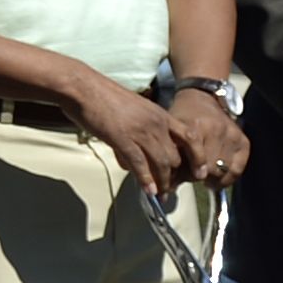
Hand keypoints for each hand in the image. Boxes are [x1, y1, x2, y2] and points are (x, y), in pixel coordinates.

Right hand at [67, 72, 188, 195]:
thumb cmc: (102, 96)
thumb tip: (136, 152)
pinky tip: (148, 191)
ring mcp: (140, 131)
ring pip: (162, 163)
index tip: (199, 173)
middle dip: (175, 176)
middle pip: (176, 156)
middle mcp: (156, 123)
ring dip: (163, 182)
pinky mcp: (122, 139)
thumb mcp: (133, 109)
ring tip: (161, 195)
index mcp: (160, 114)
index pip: (190, 137)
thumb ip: (140, 128)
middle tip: (170, 189)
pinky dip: (146, 180)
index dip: (198, 157)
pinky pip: (140, 164)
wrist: (83, 87)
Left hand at [165, 86, 250, 189]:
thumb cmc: (182, 119)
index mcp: (196, 127)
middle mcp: (216, 130)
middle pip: (209, 168)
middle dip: (198, 177)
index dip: (186, 175)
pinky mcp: (243, 141)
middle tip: (192, 177)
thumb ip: (170, 156)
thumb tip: (168, 186)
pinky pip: (238, 169)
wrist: (201, 99)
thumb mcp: (172, 132)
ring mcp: (231, 135)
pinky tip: (218, 179)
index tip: (180, 179)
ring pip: (223, 170)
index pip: (194, 160)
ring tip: (205, 177)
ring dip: (212, 178)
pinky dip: (227, 178)